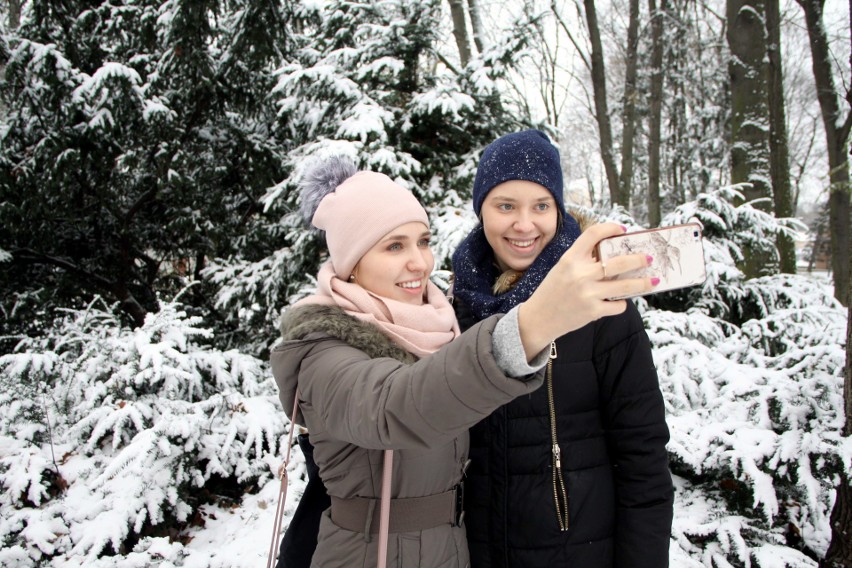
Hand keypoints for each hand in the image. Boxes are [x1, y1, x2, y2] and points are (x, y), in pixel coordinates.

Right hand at [517, 223, 655, 358]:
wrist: (539, 318)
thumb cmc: (553, 290)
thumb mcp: (563, 268)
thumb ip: (583, 260)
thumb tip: (615, 255)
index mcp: (570, 259)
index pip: (593, 234)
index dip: (610, 228)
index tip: (622, 230)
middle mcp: (580, 274)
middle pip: (619, 262)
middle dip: (639, 259)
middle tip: (648, 258)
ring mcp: (588, 293)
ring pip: (626, 286)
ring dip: (643, 283)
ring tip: (652, 281)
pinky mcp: (593, 311)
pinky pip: (618, 305)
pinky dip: (622, 304)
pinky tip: (620, 302)